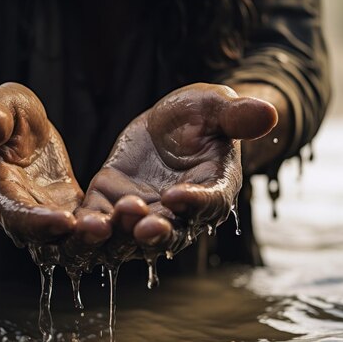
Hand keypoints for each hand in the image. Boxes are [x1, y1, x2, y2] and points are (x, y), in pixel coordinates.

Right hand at [0, 83, 110, 263]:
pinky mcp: (68, 211)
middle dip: (75, 240)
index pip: (14, 215)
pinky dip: (111, 227)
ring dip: (99, 240)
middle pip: (45, 241)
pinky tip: (137, 219)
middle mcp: (17, 216)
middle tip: (104, 228)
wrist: (15, 127)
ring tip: (127, 223)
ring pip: (71, 242)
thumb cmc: (2, 113)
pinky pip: (89, 228)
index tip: (65, 220)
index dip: (38, 222)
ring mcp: (44, 218)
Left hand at [78, 83, 277, 262]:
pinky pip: (98, 221)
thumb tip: (269, 113)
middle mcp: (179, 214)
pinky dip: (86, 226)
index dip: (195, 202)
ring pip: (130, 236)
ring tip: (100, 226)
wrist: (168, 126)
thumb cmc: (199, 117)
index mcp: (212, 191)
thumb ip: (236, 116)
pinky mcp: (109, 205)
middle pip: (169, 232)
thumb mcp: (216, 107)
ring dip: (116, 235)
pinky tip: (73, 224)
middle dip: (155, 231)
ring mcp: (142, 214)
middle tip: (143, 225)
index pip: (208, 202)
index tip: (179, 196)